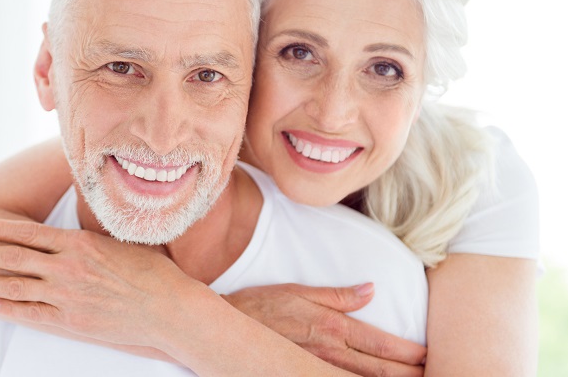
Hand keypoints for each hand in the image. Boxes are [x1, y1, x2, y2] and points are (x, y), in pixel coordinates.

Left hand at [0, 218, 210, 347]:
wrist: (168, 308)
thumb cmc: (150, 271)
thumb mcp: (120, 241)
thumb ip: (90, 235)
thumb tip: (74, 223)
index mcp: (79, 244)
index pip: (27, 233)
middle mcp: (67, 268)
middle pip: (12, 258)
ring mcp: (67, 296)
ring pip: (14, 286)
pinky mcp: (71, 321)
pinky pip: (31, 313)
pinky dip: (7, 308)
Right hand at [222, 284, 426, 376]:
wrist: (227, 327)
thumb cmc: (262, 305)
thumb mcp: (299, 291)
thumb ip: (336, 295)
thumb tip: (370, 290)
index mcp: (332, 327)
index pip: (379, 344)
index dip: (407, 352)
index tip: (428, 355)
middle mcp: (329, 352)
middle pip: (378, 370)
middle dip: (407, 374)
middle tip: (432, 373)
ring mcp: (317, 367)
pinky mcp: (304, 373)